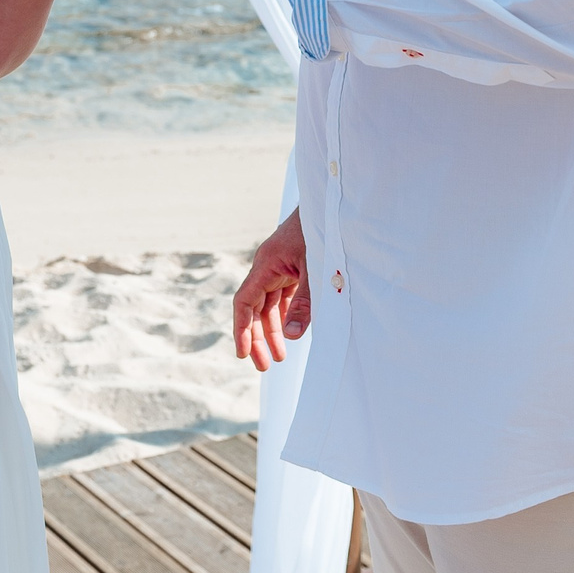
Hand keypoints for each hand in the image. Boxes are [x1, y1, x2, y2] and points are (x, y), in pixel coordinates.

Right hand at [232, 208, 311, 370]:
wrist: (331, 206)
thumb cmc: (321, 231)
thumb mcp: (315, 269)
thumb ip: (304, 303)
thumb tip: (291, 336)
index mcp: (266, 265)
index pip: (245, 302)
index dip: (242, 329)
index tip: (243, 353)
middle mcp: (268, 268)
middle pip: (254, 309)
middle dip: (256, 338)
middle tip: (263, 366)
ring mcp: (279, 269)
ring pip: (268, 306)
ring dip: (273, 331)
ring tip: (279, 357)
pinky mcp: (292, 270)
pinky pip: (282, 298)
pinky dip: (286, 316)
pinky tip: (291, 333)